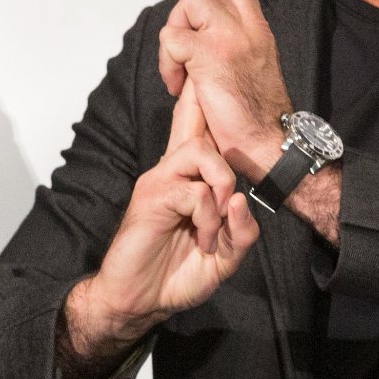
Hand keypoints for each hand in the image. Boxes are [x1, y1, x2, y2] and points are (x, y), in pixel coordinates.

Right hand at [65, 80, 260, 362]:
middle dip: (227, 153)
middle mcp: (171, 173)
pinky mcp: (151, 198)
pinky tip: (201, 238)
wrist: (137, 300)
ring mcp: (159, 182)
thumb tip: (239, 200)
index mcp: (187, 181)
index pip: (196, 132)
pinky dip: (207, 217)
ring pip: (202, 152)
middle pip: (199, 129)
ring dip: (221, 185)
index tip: (208, 78)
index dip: (202, 104)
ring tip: (215, 224)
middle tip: (229, 202)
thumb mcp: (224, 256)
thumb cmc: (175, 276)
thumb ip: (241, 231)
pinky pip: (194, 191)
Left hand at [157, 0, 293, 180]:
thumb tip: (194, 20)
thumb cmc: (248, 110)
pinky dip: (168, 62)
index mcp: (252, 22)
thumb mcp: (239, 63)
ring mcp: (231, 34)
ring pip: (187, 1)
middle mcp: (246, 20)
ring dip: (175, 36)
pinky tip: (181, 84)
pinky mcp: (211, 52)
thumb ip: (221, 35)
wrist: (268, 143)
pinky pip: (171, 37)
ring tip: (183, 71)